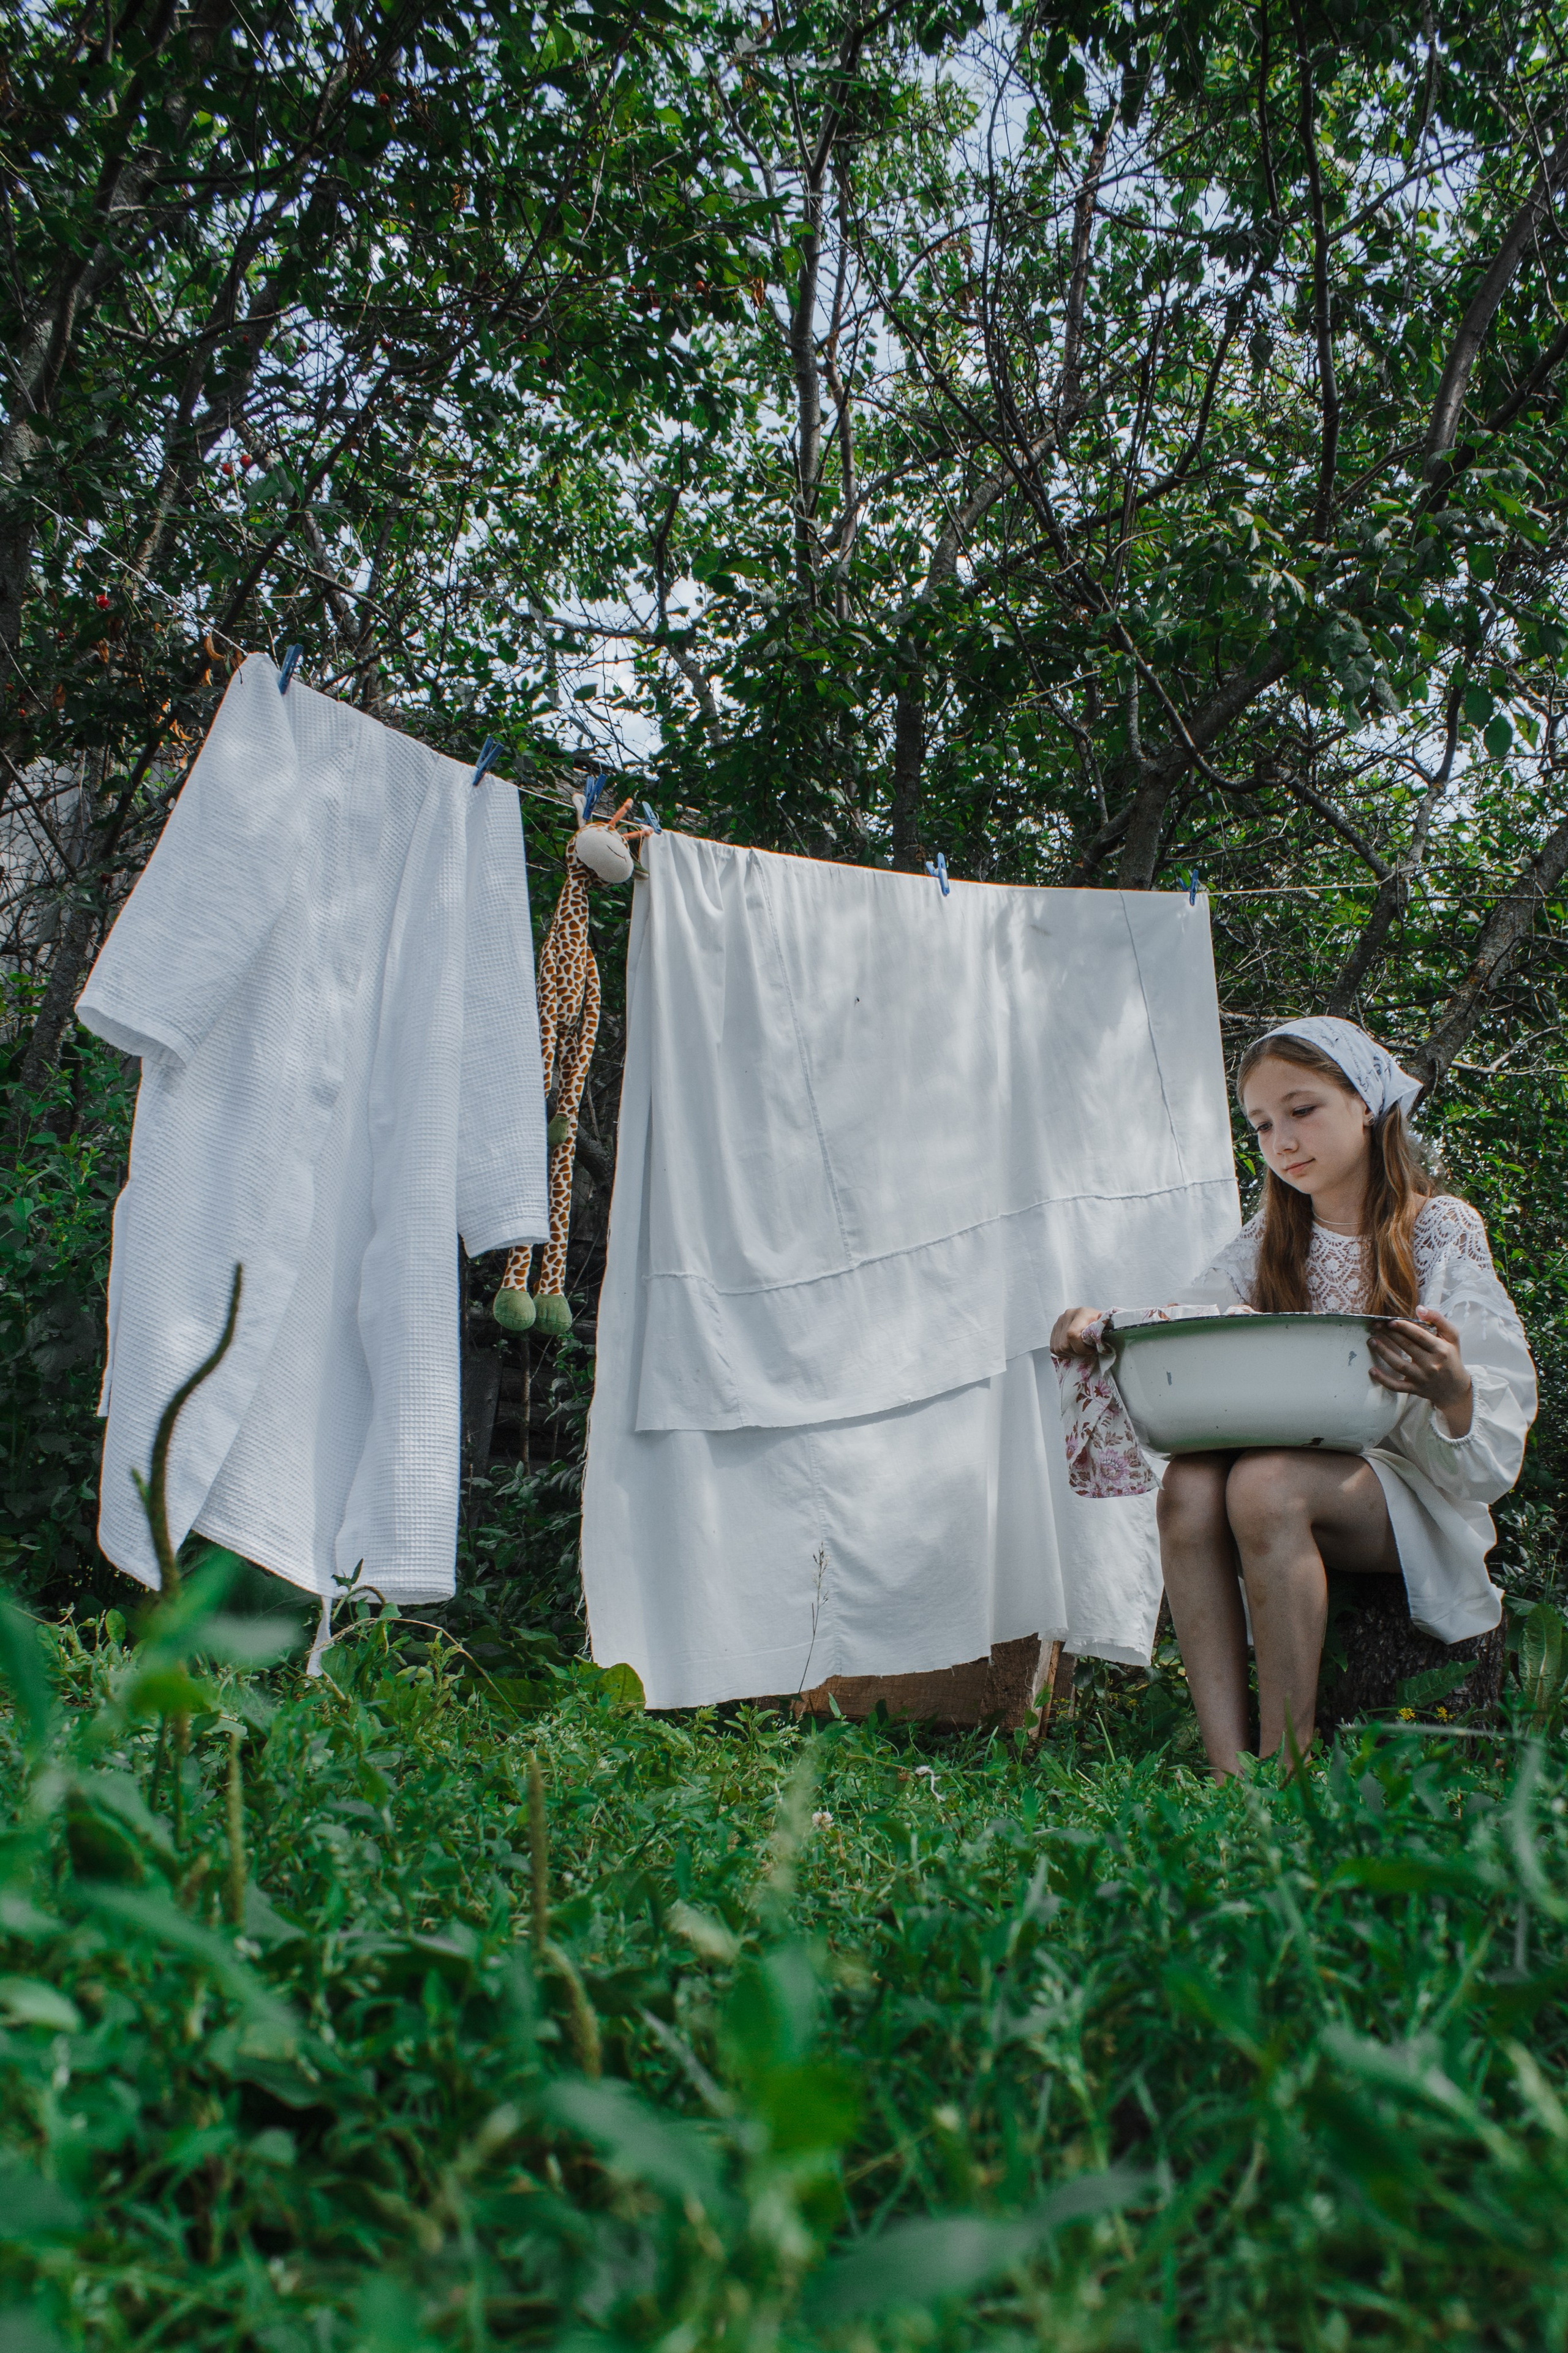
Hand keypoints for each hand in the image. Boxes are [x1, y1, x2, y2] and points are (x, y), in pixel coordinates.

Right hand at [1051, 1305, 1105, 1358]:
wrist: (1095, 1318)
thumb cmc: (1102, 1324)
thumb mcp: (1108, 1324)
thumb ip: (1107, 1327)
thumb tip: (1113, 1327)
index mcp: (1081, 1313)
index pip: (1072, 1335)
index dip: (1080, 1348)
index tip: (1091, 1350)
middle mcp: (1067, 1315)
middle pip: (1064, 1345)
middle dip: (1077, 1353)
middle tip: (1087, 1352)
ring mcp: (1059, 1322)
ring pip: (1058, 1348)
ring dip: (1070, 1354)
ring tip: (1081, 1350)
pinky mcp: (1054, 1329)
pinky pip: (1053, 1348)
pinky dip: (1063, 1353)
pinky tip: (1073, 1349)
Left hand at [1368, 1306, 1472, 1435]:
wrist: (1456, 1388)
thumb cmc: (1451, 1357)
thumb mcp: (1452, 1337)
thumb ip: (1438, 1319)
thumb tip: (1419, 1309)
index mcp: (1440, 1349)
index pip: (1419, 1336)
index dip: (1403, 1327)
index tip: (1390, 1321)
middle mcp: (1431, 1364)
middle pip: (1406, 1347)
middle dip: (1389, 1335)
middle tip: (1376, 1326)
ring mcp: (1422, 1378)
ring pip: (1399, 1365)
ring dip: (1383, 1352)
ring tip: (1371, 1341)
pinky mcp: (1415, 1389)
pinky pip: (1397, 1386)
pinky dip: (1383, 1380)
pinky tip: (1372, 1370)